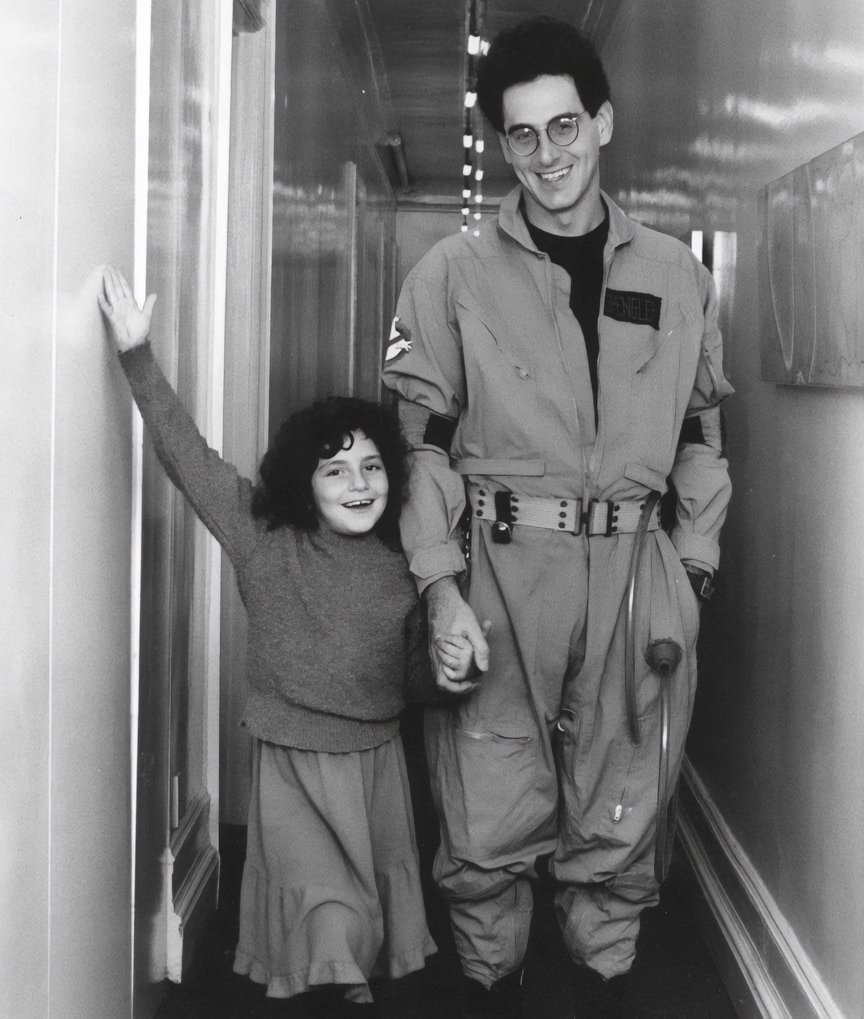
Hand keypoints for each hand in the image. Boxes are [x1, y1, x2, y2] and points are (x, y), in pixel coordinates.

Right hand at [97, 265, 155, 351]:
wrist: (135, 343)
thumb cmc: (140, 332)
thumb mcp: (146, 316)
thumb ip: (149, 304)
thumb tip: (154, 294)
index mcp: (130, 303)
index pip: (124, 288)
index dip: (120, 279)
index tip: (116, 270)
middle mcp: (122, 305)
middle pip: (116, 288)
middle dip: (112, 277)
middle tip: (108, 266)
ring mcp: (117, 310)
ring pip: (111, 294)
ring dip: (108, 284)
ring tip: (104, 273)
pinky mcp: (113, 317)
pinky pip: (107, 308)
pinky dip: (103, 301)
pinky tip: (99, 294)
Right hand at [425, 576, 490, 695]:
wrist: (442, 597)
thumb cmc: (457, 611)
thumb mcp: (473, 627)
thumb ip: (481, 648)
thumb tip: (484, 669)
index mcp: (440, 652)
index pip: (443, 682)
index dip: (458, 689)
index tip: (474, 684)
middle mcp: (434, 655)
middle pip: (441, 681)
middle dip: (459, 686)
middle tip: (474, 683)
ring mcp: (433, 651)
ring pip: (441, 673)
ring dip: (457, 677)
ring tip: (473, 675)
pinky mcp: (435, 647)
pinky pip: (442, 664)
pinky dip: (454, 667)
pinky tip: (467, 661)